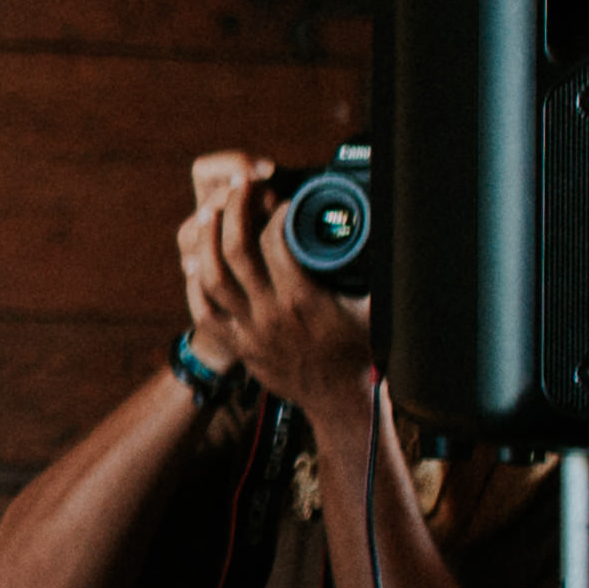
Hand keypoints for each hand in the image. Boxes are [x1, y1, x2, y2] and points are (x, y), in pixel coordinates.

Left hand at [175, 153, 377, 424]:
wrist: (340, 402)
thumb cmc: (359, 352)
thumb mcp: (374, 307)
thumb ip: (377, 271)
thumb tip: (392, 234)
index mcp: (303, 300)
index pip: (276, 242)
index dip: (278, 212)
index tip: (285, 200)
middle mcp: (270, 313)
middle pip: (235, 251)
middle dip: (235, 210)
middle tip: (240, 186)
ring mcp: (248, 331)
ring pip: (210, 278)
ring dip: (206, 240)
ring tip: (211, 212)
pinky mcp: (238, 345)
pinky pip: (203, 311)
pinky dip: (196, 282)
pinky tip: (198, 260)